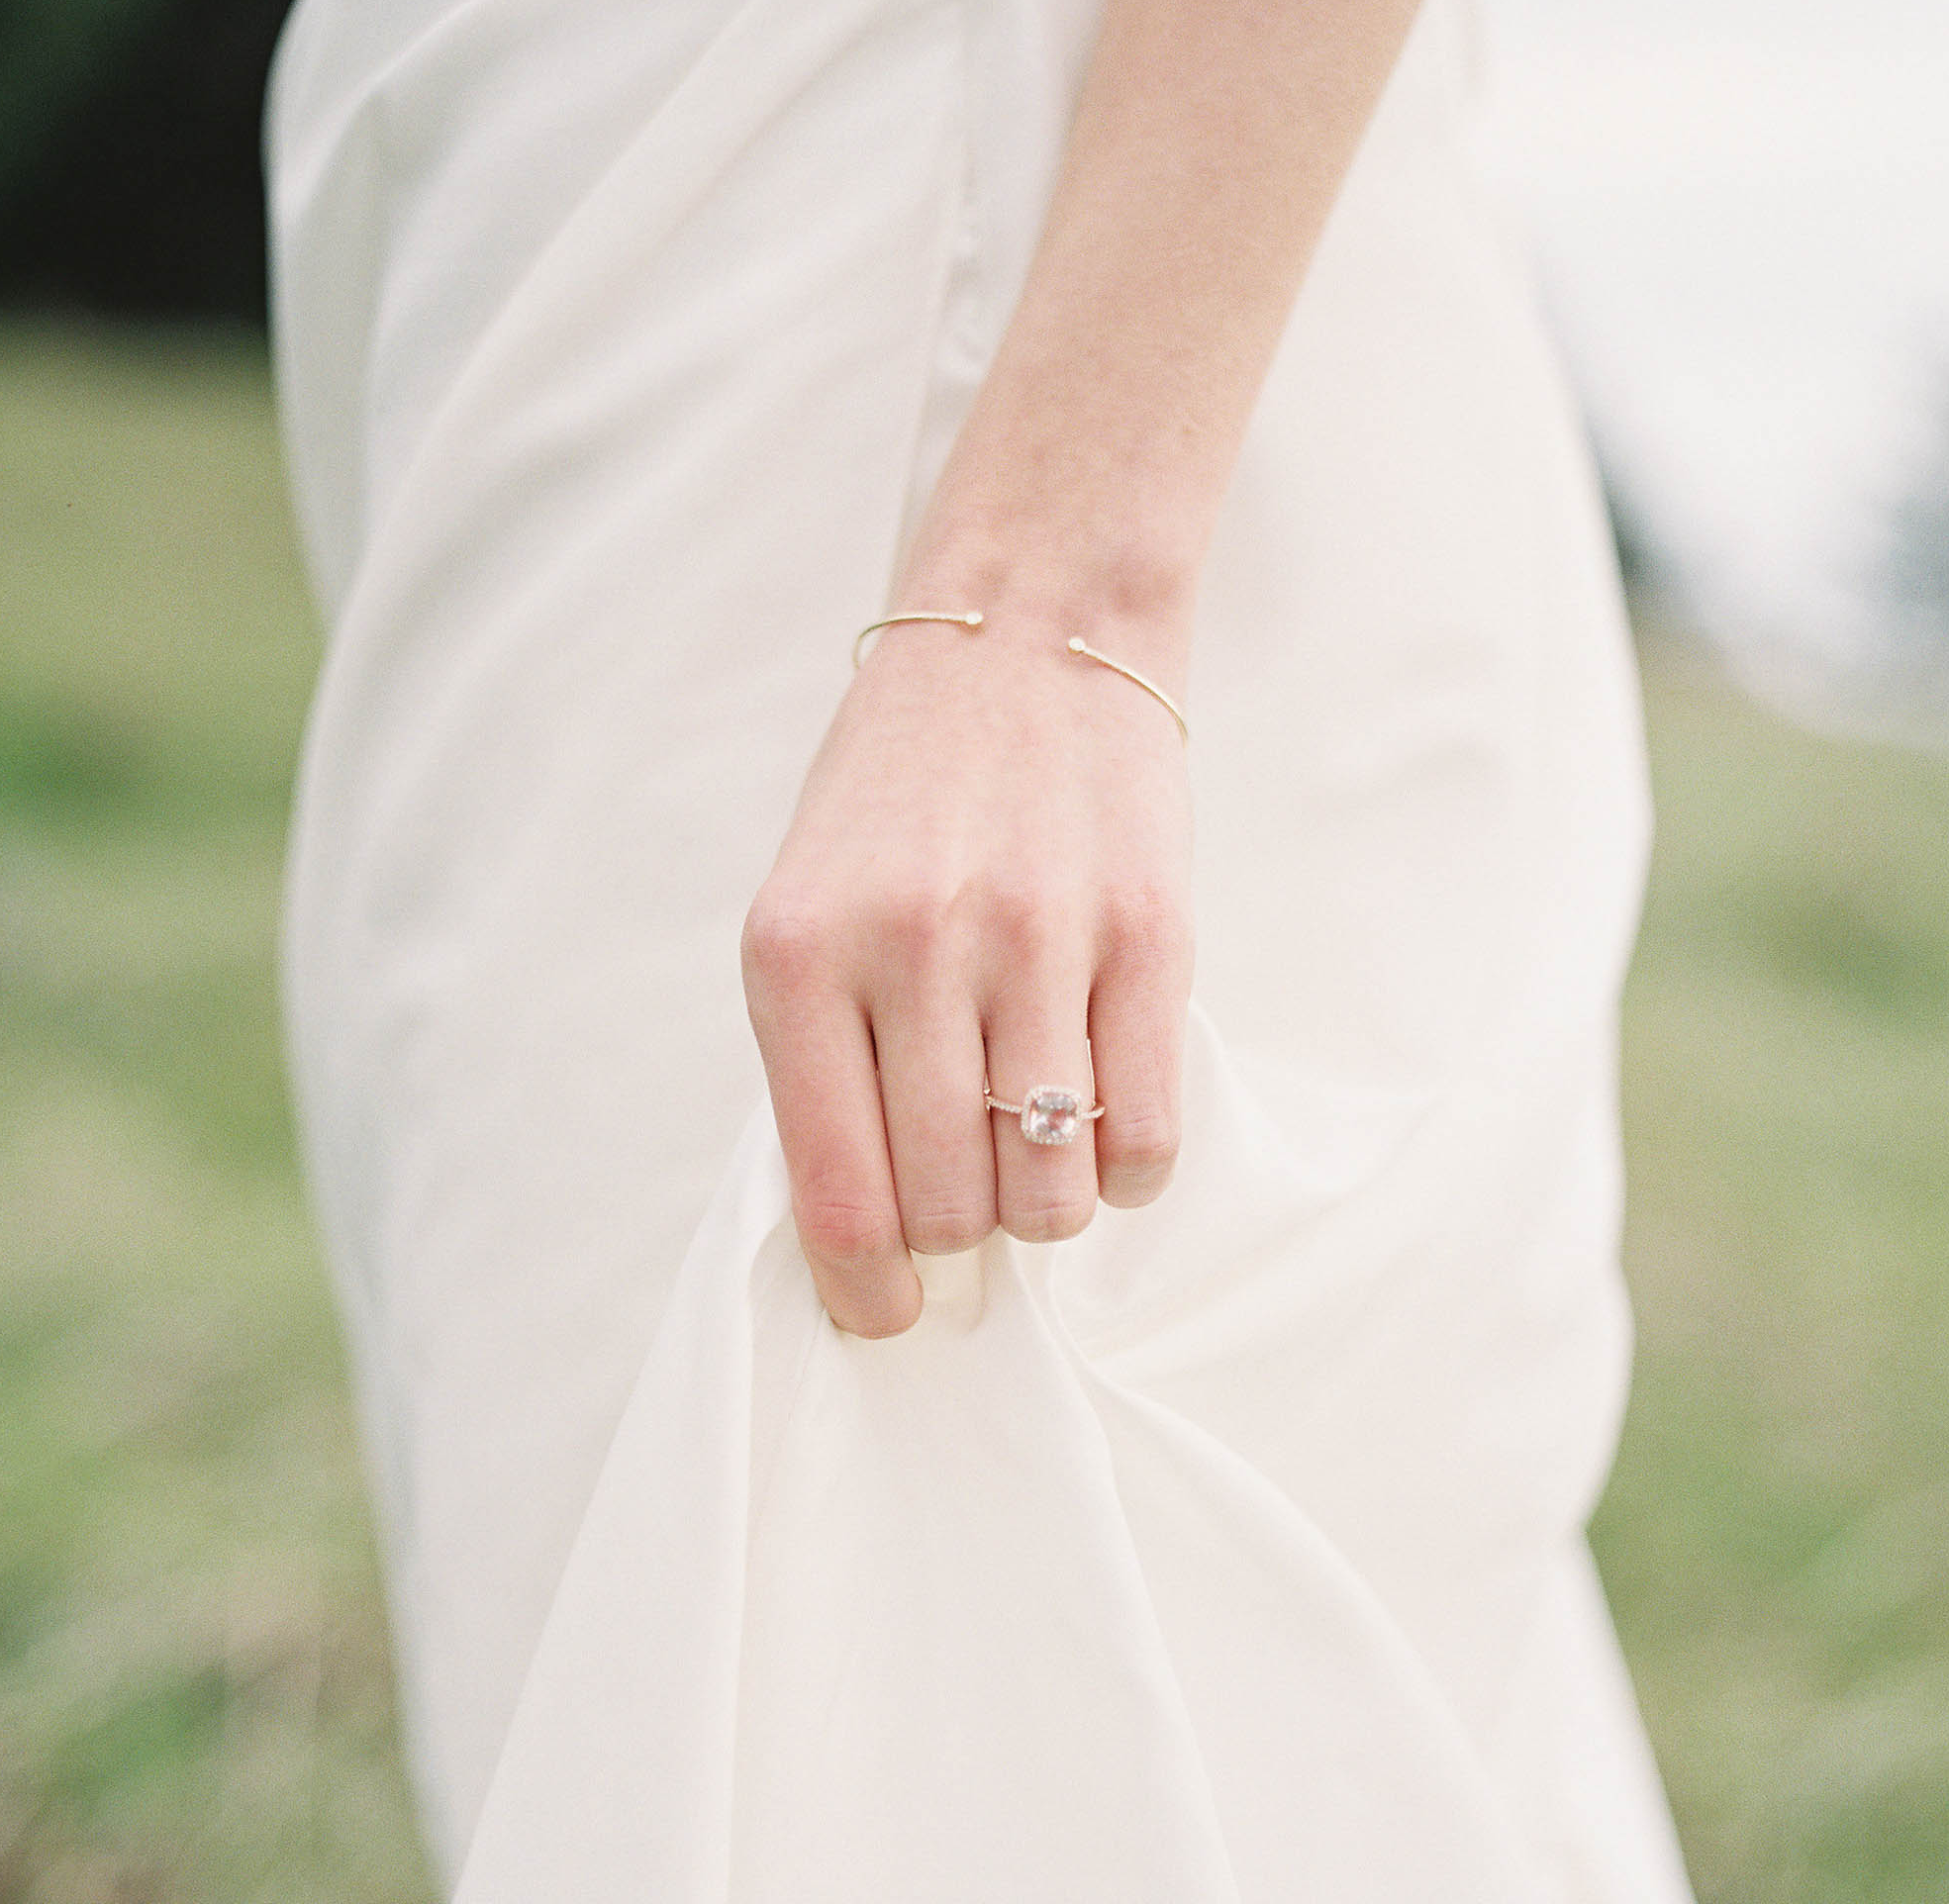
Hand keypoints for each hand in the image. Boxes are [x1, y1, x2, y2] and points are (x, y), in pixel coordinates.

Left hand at [741, 587, 1193, 1336]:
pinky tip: (1104, 1117)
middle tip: (968, 1192)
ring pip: (1052, 1194)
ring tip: (1036, 1141)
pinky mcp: (1150, 936)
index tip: (886, 1315)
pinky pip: (1149, 1140)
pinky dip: (1128, 1170)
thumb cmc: (901, 789)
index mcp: (797, 954)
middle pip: (949, 1210)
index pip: (834, 1194)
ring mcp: (1037, 942)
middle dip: (959, 1236)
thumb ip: (822, 1059)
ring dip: (1045, 1204)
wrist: (1026, 632)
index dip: (865, 1292)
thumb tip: (865, 1234)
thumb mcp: (807, 906)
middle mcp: (911, 951)